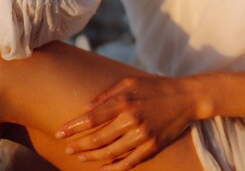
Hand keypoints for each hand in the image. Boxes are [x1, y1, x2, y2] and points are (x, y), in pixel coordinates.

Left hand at [55, 74, 197, 169]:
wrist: (185, 97)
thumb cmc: (154, 87)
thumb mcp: (130, 82)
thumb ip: (107, 94)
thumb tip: (85, 109)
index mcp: (124, 100)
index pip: (91, 118)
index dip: (73, 128)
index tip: (59, 133)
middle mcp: (131, 118)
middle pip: (97, 139)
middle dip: (79, 145)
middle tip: (67, 148)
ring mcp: (142, 135)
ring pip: (110, 153)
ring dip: (92, 158)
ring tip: (80, 158)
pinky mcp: (152, 146)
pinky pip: (128, 162)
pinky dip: (113, 168)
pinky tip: (102, 168)